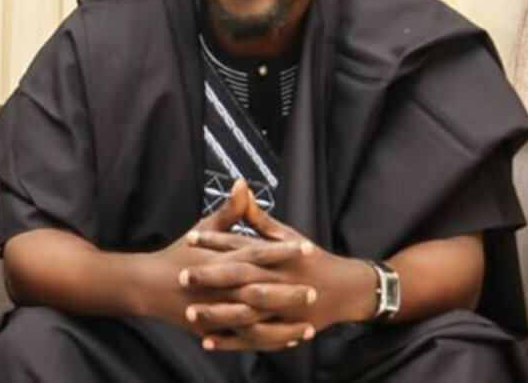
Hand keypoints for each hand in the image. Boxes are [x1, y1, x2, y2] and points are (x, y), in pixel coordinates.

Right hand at [137, 179, 314, 348]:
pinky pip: (243, 339)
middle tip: (314, 291)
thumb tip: (243, 183)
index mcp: (219, 258)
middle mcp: (217, 286)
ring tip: (307, 324)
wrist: (149, 285)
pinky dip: (266, 341)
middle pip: (258, 289)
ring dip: (281, 324)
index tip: (307, 248)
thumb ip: (229, 211)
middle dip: (287, 292)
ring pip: (253, 320)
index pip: (256, 252)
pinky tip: (289, 340)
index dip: (283, 251)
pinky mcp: (212, 329)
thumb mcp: (203, 229)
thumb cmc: (179, 253)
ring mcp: (214, 311)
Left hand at [184, 190, 378, 350]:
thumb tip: (239, 187)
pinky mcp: (282, 327)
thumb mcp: (286, 235)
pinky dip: (231, 340)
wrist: (344, 289)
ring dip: (218, 312)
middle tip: (183, 276)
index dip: (215, 241)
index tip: (190, 238)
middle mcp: (279, 278)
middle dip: (211, 277)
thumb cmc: (310, 259)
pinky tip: (207, 340)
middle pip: (242, 276)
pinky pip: (254, 336)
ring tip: (191, 313)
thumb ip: (258, 217)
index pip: (243, 244)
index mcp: (277, 253)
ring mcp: (282, 305)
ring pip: (246, 310)